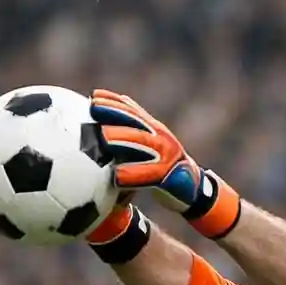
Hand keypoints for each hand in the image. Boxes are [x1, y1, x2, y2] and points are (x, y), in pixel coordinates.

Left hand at [88, 89, 241, 237]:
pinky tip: (115, 177)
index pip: (132, 111)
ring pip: (141, 145)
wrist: (192, 189)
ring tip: (102, 138)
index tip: (94, 94)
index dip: (114, 101)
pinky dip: (131, 175)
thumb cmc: (166, 167)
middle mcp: (161, 139)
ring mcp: (166, 156)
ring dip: (121, 139)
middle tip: (93, 108)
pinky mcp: (168, 177)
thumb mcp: (154, 142)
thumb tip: (123, 100)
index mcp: (154, 130)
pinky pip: (148, 175)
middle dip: (115, 113)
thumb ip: (139, 125)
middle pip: (135, 122)